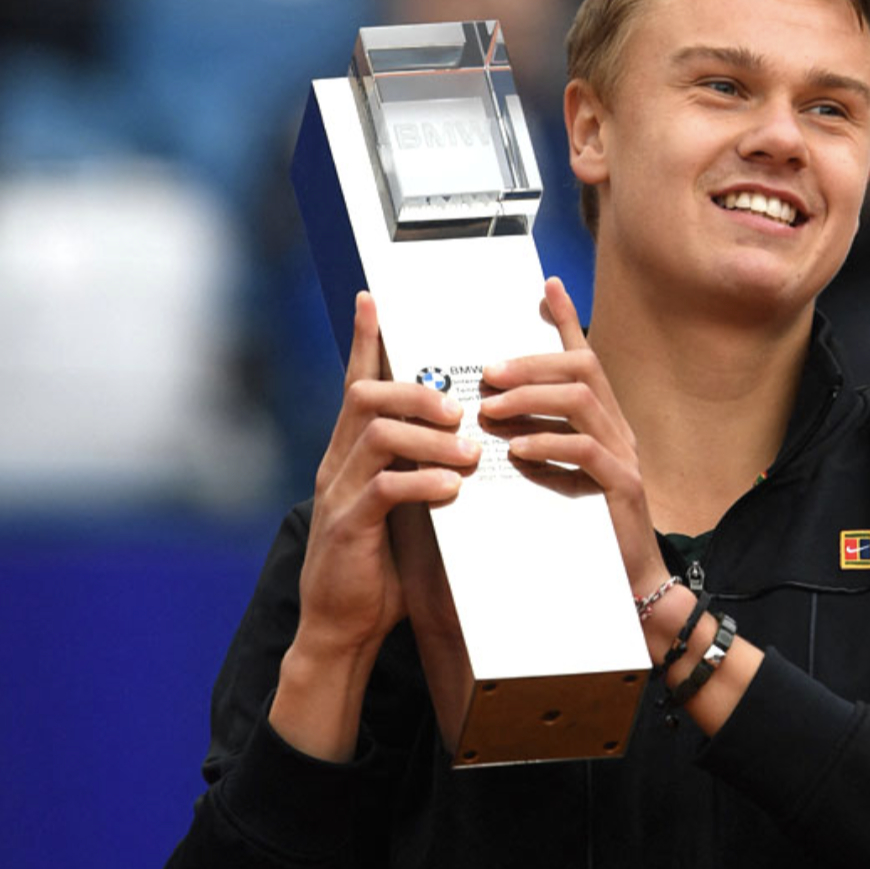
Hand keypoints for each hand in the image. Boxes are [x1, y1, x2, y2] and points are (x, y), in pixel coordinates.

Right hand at [298, 291, 476, 660]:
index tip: (373, 300)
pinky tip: (452, 487)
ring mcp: (339, 494)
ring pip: (377, 433)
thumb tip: (470, 445)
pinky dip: (423, 480)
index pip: (356, 383)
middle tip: (461, 408)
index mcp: (351, 453)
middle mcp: (338, 464)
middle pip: (366, 396)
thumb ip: (424, 472)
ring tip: (469, 452)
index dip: (364, 340)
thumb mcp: (405, 510)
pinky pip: (384, 488)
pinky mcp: (348, 528)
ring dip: (429, 435)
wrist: (343, 630)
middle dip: (418, 391)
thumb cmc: (381, 567)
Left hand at [478, 277, 669, 594]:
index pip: (585, 358)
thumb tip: (492, 413)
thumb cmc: (581, 532)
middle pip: (581, 369)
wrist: (624, 587)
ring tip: (492, 409)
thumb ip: (534, 443)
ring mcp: (624, 455)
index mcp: (602, 422)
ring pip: (581, 401)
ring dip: (531, 398)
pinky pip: (586, 450)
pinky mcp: (622, 487)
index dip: (568, 321)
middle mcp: (618, 429)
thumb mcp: (555, 478)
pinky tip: (517, 450)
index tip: (547, 287)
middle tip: (487, 374)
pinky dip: (547, 444)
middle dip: (531, 363)